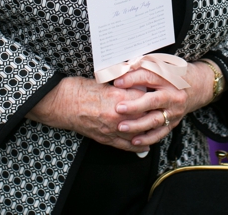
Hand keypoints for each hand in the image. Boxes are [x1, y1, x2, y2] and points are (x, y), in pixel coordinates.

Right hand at [28, 77, 153, 152]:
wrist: (60, 103)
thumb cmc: (79, 89)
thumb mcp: (104, 81)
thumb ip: (123, 86)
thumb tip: (139, 86)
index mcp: (118, 97)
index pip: (145, 98)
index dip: (155, 95)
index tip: (164, 93)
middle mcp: (117, 115)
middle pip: (145, 117)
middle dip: (157, 113)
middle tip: (167, 110)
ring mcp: (111, 129)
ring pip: (138, 133)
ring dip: (150, 130)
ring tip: (160, 127)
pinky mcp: (104, 138)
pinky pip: (125, 146)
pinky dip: (137, 146)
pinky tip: (145, 145)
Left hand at [111, 61, 216, 147]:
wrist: (196, 86)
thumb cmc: (173, 74)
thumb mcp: (161, 64)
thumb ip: (142, 66)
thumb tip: (120, 68)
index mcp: (168, 77)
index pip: (149, 77)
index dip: (132, 79)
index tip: (116, 83)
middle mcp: (173, 95)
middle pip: (153, 101)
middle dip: (135, 106)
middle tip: (118, 108)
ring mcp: (174, 110)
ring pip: (155, 120)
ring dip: (137, 125)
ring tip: (122, 127)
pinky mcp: (174, 122)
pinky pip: (160, 133)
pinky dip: (147, 138)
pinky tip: (134, 141)